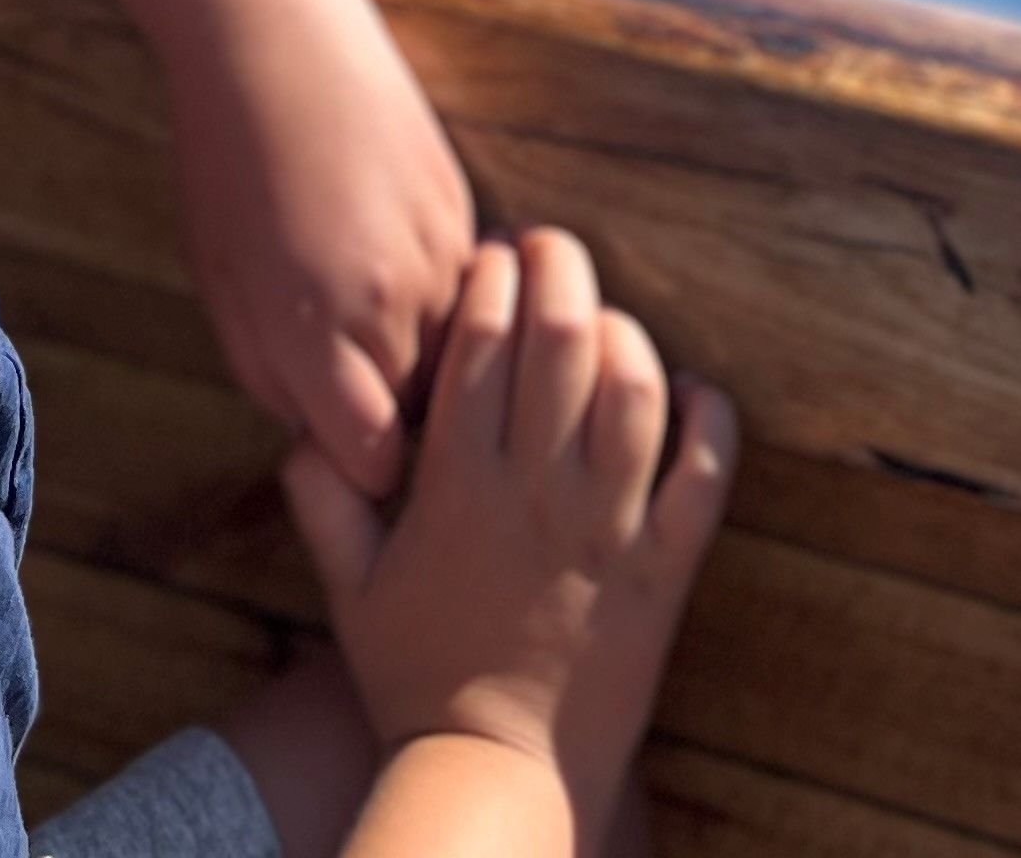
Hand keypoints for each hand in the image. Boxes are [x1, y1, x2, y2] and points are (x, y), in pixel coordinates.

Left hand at [169, 0, 476, 497]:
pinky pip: (469, 291)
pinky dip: (441, 294)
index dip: (362, 468)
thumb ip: (272, 372)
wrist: (277, 38)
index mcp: (312, 332)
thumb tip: (324, 430)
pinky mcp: (462, 212)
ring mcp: (436, 256)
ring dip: (426, 352)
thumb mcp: (223, 282)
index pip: (374, 460)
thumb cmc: (226, 164)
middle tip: (354, 376)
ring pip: (459, 355)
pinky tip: (388, 249)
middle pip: (424, 414)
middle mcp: (387, 304)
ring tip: (367, 304)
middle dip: (394, 411)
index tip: (344, 444)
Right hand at [282, 232, 736, 853]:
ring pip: (637, 389)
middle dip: (561, 269)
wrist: (496, 771)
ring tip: (608, 319)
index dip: (491, 277)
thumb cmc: (417, 678)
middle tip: (552, 249)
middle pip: (563, 338)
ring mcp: (610, 528)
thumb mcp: (350, 589)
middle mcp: (538, 493)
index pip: (480, 340)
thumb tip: (310, 428)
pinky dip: (710, 418)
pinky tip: (694, 393)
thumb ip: (323, 500)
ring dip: (627, 333)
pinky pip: (707, 473)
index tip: (492, 255)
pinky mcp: (667, 568)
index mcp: (459, 487)